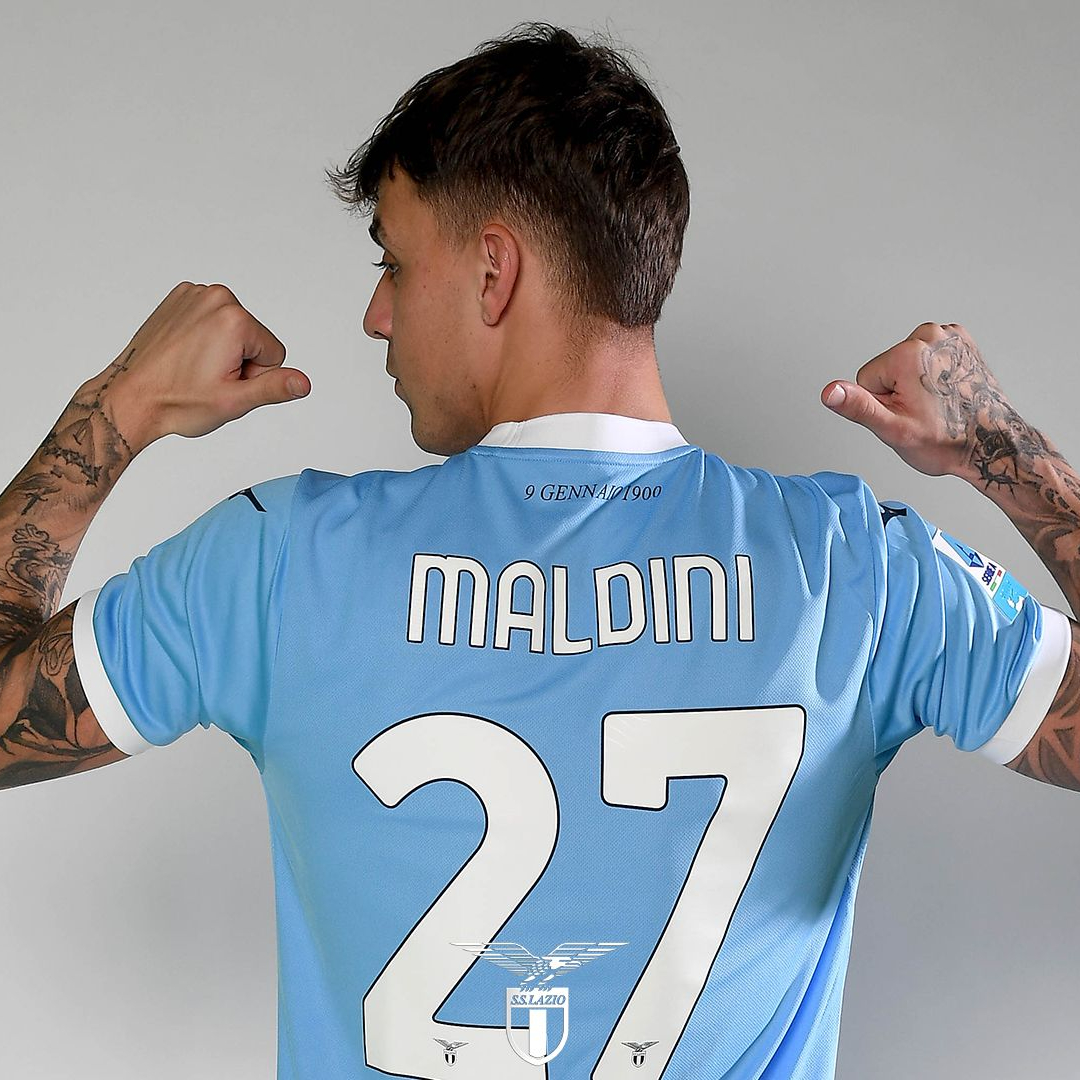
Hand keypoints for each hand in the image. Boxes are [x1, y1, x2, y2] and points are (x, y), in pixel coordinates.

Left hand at [81, 281, 310, 450]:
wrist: (131, 397)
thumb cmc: (176, 401)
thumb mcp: (234, 401)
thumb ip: (274, 387)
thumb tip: (303, 383)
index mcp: (234, 319)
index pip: (275, 353)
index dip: (254, 376)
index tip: (223, 383)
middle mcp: (216, 297)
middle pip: (255, 337)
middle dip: (238, 361)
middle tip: (207, 378)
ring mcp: (194, 293)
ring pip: (234, 329)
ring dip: (221, 349)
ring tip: (194, 367)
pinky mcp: (179, 297)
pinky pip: (212, 319)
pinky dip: (203, 337)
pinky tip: (185, 354)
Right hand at [820, 321, 1022, 479]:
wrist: (991, 442)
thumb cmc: (947, 440)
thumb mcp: (893, 429)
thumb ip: (858, 406)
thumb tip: (830, 392)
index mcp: (906, 354)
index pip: (866, 378)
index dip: (882, 402)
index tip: (907, 413)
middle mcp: (928, 336)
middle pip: (887, 367)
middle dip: (899, 391)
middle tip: (923, 411)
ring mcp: (948, 336)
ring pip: (907, 362)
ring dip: (916, 383)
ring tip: (937, 402)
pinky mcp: (961, 340)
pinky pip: (928, 356)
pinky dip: (935, 373)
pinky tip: (947, 390)